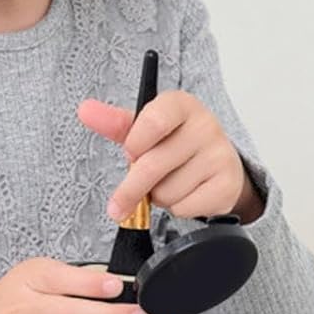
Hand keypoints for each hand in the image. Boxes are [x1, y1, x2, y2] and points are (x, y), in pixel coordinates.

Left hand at [77, 91, 264, 223]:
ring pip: (167, 192)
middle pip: (152, 166)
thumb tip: (85, 110)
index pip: (153, 121)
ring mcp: (219, 155)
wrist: (219, 163)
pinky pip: (184, 207)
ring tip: (169, 183)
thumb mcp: (145, 129)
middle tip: (118, 204)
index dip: (135, 143)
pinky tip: (186, 193)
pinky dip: (177, 208)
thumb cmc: (175, 142)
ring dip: (159, 197)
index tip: (129, 153)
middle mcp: (205, 125)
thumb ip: (115, 123)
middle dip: (130, 189)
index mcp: (181, 105)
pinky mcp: (227, 185)